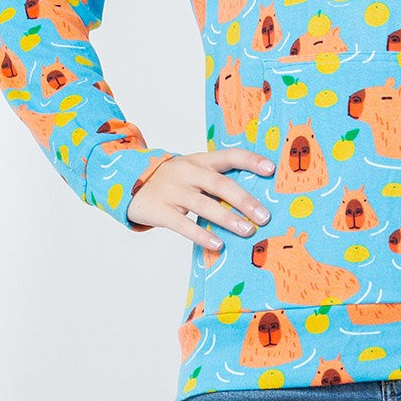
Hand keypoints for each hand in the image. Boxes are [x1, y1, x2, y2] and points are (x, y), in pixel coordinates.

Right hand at [126, 149, 275, 247]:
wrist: (129, 183)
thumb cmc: (174, 180)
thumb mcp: (194, 171)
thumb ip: (218, 180)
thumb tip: (254, 201)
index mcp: (200, 160)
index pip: (229, 156)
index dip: (250, 161)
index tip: (270, 170)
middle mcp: (188, 172)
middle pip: (220, 183)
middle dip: (244, 200)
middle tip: (264, 216)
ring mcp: (172, 191)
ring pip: (204, 204)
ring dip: (228, 218)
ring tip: (248, 231)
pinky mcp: (159, 210)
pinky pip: (182, 224)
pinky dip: (201, 235)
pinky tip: (218, 245)